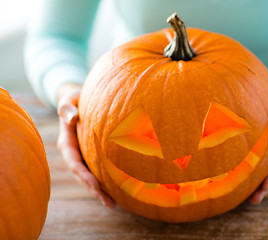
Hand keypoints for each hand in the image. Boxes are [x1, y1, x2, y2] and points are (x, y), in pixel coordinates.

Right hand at [57, 83, 114, 208]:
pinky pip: (97, 170)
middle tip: (110, 203)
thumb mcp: (70, 99)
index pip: (75, 163)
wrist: (76, 99)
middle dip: (95, 190)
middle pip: (83, 176)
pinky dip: (104, 181)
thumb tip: (69, 115)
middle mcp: (73, 153)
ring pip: (90, 177)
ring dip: (100, 191)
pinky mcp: (90, 155)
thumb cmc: (74, 98)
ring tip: (114, 205)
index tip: (96, 186)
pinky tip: (117, 190)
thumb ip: (67, 108)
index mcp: (67, 143)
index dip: (85, 176)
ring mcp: (82, 155)